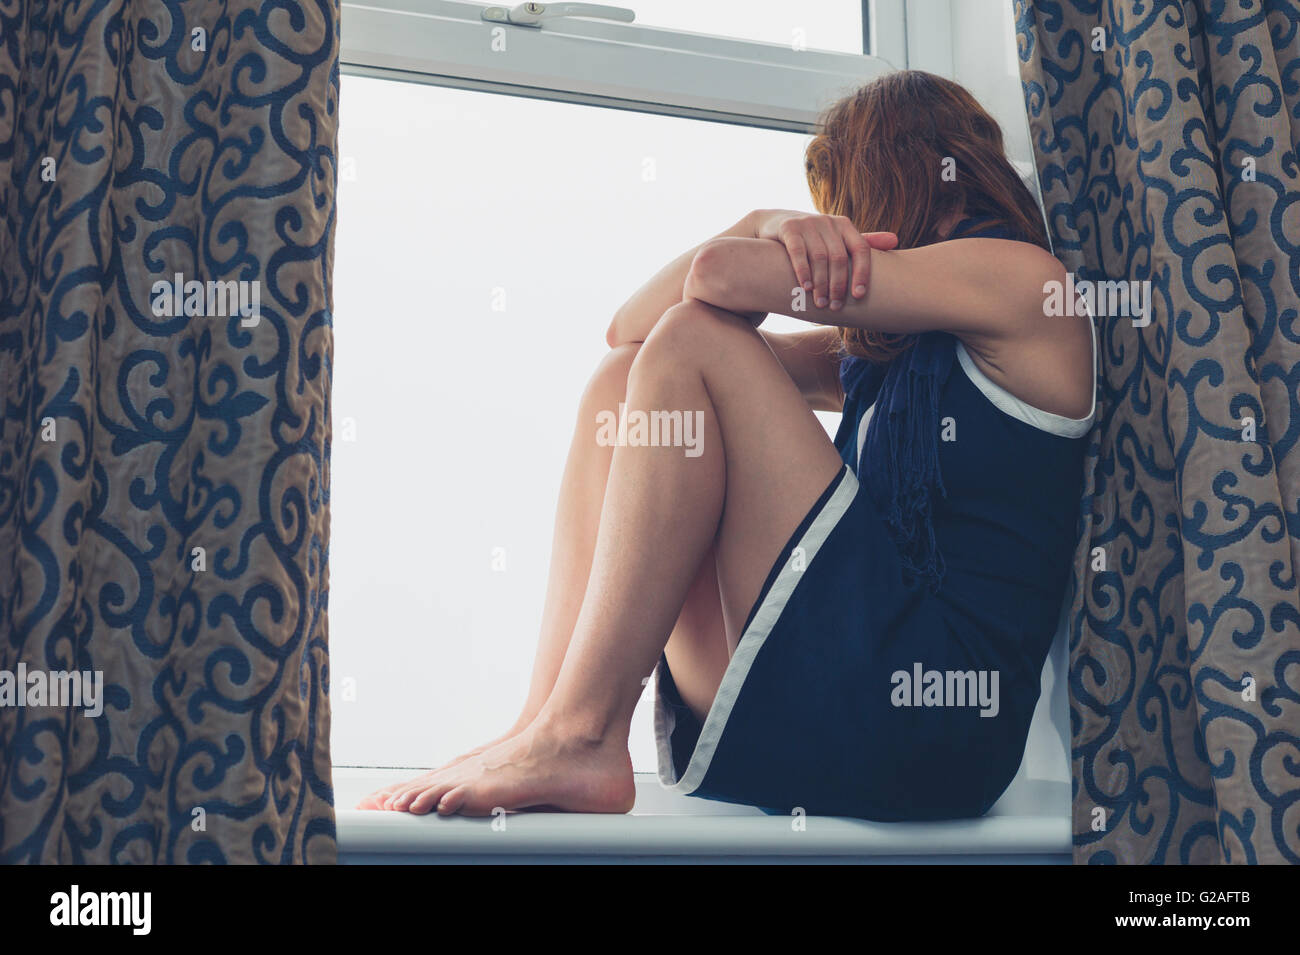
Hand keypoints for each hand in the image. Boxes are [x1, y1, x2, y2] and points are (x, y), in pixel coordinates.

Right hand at [751, 210, 897, 309]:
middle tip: (835, 307)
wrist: (774, 223)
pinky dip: (803, 272)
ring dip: (821, 284)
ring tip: (820, 304)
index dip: (862, 273)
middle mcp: (828, 221)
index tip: (859, 296)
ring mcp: (808, 223)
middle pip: (839, 258)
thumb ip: (863, 241)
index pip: (861, 249)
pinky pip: (798, 253)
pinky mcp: (789, 228)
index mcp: (844, 225)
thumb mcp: (837, 237)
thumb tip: (896, 240)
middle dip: (838, 285)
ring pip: (820, 258)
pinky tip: (806, 288)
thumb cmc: (812, 237)